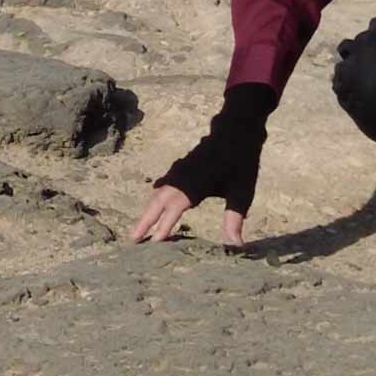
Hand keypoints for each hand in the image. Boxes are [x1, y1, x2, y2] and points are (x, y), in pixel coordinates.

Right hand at [128, 82, 274, 248]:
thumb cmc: (241, 162)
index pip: (173, 210)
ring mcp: (178, 171)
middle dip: (145, 221)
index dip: (163, 227)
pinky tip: (153, 206)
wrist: (236, 130)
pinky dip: (155, 199)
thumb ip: (234, 218)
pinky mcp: (180, 168)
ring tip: (140, 229)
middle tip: (133, 240)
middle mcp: (181, 178)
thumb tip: (236, 245)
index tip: (152, 244)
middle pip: (157, 202)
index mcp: (194, 185)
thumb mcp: (242, 192)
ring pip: (157, 194)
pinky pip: (162, 186)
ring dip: (148, 211)